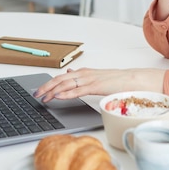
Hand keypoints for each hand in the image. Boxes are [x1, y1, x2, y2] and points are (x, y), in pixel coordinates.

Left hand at [33, 67, 165, 102]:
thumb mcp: (96, 77)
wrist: (133, 80)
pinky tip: (58, 97)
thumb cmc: (117, 81)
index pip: (61, 77)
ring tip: (42, 97)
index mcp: (84, 72)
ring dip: (52, 90)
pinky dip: (66, 93)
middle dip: (45, 87)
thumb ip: (81, 76)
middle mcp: (85, 73)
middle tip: (35, 94)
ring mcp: (90, 79)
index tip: (38, 90)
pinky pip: (78, 90)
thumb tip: (69, 73)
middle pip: (60, 79)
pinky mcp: (96, 86)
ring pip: (66, 83)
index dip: (48, 83)